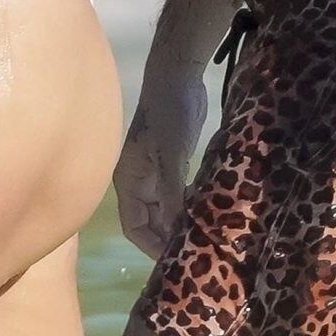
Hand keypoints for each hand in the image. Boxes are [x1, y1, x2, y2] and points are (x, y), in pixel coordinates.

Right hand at [114, 58, 207, 259]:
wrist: (177, 75)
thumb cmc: (168, 113)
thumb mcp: (170, 155)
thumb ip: (171, 192)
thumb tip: (177, 229)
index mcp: (128, 180)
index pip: (133, 226)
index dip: (152, 245)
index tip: (176, 260)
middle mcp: (138, 180)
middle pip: (150, 221)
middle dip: (168, 237)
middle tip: (195, 253)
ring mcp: (155, 172)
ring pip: (165, 208)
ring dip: (180, 222)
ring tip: (203, 237)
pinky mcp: (172, 162)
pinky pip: (178, 194)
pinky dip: (189, 205)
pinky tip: (206, 213)